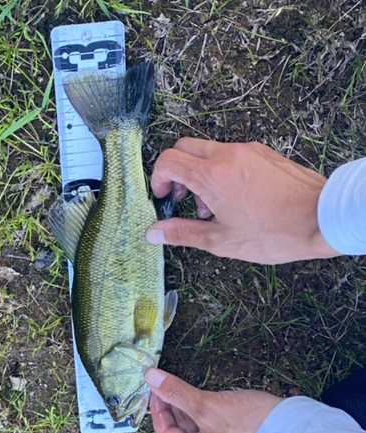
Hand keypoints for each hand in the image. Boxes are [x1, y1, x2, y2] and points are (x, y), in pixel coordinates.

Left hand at [145, 368, 281, 432]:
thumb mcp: (207, 404)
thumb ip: (176, 392)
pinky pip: (209, 428)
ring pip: (195, 428)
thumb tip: (151, 378)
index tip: (155, 386)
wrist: (292, 430)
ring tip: (181, 386)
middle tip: (166, 383)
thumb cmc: (249, 422)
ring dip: (187, 407)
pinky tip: (201, 396)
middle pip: (180, 431)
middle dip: (173, 406)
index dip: (158, 408)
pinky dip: (202, 412)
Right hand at [146, 139, 339, 263]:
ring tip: (213, 205)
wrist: (321, 218)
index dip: (158, 178)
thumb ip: (183, 233)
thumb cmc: (275, 232)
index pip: (168, 160)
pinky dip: (221, 169)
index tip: (163, 195)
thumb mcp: (222, 241)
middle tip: (183, 197)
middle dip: (176, 171)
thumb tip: (154, 233)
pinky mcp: (263, 152)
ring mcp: (247, 150)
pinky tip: (235, 197)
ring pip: (208, 150)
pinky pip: (231, 153)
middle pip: (184, 147)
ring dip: (200, 172)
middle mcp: (227, 154)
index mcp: (212, 175)